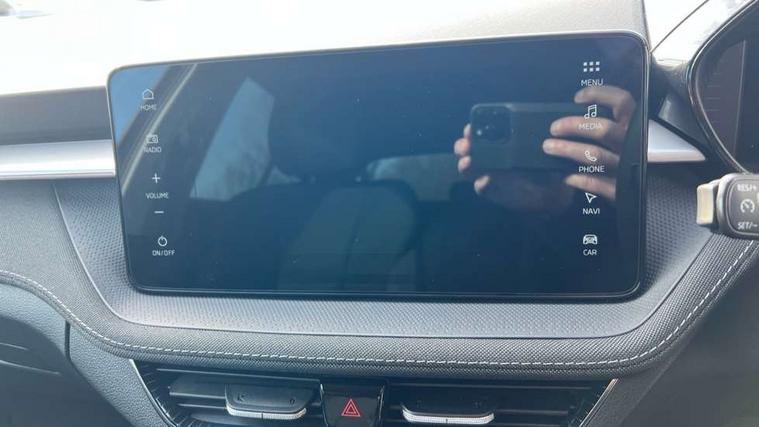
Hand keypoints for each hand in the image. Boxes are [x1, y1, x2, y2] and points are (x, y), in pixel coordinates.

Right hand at [454, 124, 573, 212]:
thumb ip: (530, 142)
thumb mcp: (537, 151)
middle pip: (465, 150)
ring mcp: (487, 175)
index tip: (470, 128)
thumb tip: (529, 128)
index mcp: (496, 145)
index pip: (477, 135)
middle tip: (466, 145)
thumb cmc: (543, 166)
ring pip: (468, 169)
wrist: (551, 191)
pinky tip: (487, 179)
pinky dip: (482, 183)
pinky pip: (481, 187)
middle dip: (462, 146)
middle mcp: (488, 158)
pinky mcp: (492, 191)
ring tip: (469, 162)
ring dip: (465, 164)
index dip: (470, 131)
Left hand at [542, 85, 635, 201]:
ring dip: (569, 150)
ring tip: (549, 148)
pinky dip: (583, 180)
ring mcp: (628, 166)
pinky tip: (567, 177)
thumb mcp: (631, 137)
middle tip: (554, 128)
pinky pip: (601, 185)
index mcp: (635, 127)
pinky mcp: (624, 190)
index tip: (577, 98)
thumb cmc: (639, 159)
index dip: (600, 95)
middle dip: (575, 125)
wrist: (659, 192)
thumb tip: (578, 113)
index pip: (622, 102)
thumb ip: (613, 125)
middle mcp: (633, 143)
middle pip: (604, 129)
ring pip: (597, 155)